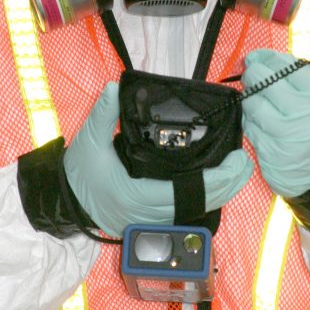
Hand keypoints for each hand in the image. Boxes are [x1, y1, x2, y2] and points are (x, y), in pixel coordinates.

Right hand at [64, 82, 252, 235]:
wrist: (65, 201)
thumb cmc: (79, 172)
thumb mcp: (88, 141)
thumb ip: (103, 114)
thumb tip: (115, 88)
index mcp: (134, 195)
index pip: (183, 192)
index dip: (214, 181)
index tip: (235, 163)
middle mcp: (146, 214)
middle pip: (197, 205)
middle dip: (226, 186)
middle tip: (245, 164)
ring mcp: (149, 222)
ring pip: (194, 213)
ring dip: (219, 194)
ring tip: (238, 172)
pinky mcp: (151, 222)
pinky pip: (186, 214)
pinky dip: (204, 199)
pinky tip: (219, 185)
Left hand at [240, 49, 309, 196]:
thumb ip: (293, 83)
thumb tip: (260, 60)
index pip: (290, 66)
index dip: (269, 57)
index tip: (258, 57)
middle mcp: (304, 114)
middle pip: (266, 80)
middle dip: (252, 74)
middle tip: (250, 76)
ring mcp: (285, 133)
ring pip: (253, 103)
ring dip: (248, 99)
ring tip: (254, 101)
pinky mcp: (268, 148)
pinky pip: (248, 124)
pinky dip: (248, 120)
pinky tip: (257, 122)